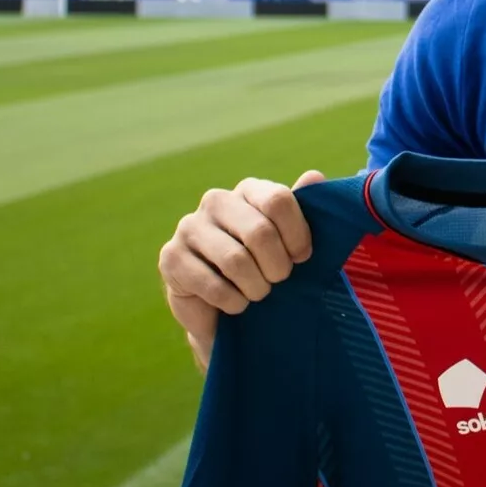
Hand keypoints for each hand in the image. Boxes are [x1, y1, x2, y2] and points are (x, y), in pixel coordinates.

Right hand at [159, 170, 323, 370]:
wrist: (224, 310)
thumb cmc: (263, 269)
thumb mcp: (289, 242)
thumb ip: (302, 210)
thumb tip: (314, 176)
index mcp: (248, 190)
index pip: (278, 200)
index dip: (297, 236)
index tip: (302, 258)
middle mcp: (216, 201)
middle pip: (259, 232)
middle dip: (278, 267)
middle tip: (278, 281)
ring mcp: (189, 227)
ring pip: (235, 261)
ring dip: (256, 288)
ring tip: (258, 293)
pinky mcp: (171, 257)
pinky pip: (213, 285)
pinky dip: (233, 302)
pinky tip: (235, 303)